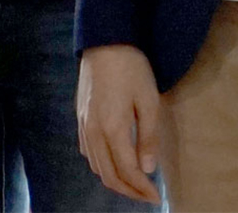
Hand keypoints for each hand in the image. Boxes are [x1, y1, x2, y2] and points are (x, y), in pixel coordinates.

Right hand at [76, 45, 162, 204]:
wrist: (104, 41)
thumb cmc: (132, 69)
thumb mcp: (149, 101)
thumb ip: (148, 137)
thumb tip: (148, 169)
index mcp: (113, 129)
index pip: (128, 171)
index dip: (142, 189)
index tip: (157, 197)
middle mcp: (94, 131)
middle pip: (108, 174)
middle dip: (128, 191)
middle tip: (147, 195)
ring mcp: (84, 124)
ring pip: (95, 165)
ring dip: (114, 180)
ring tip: (133, 182)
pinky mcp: (80, 116)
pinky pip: (88, 151)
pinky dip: (101, 165)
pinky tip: (113, 161)